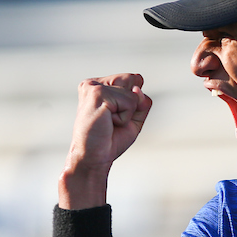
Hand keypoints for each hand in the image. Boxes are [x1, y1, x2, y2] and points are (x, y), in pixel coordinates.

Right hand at [60, 73, 152, 207]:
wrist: (94, 157)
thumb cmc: (110, 139)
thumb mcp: (134, 118)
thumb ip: (142, 101)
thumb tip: (138, 89)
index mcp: (101, 84)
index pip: (135, 79)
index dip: (134, 101)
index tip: (116, 115)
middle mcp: (95, 82)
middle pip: (135, 81)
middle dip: (132, 105)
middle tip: (113, 121)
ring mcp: (94, 86)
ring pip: (133, 94)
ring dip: (127, 115)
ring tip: (108, 123)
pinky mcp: (97, 93)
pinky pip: (129, 103)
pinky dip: (124, 118)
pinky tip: (107, 123)